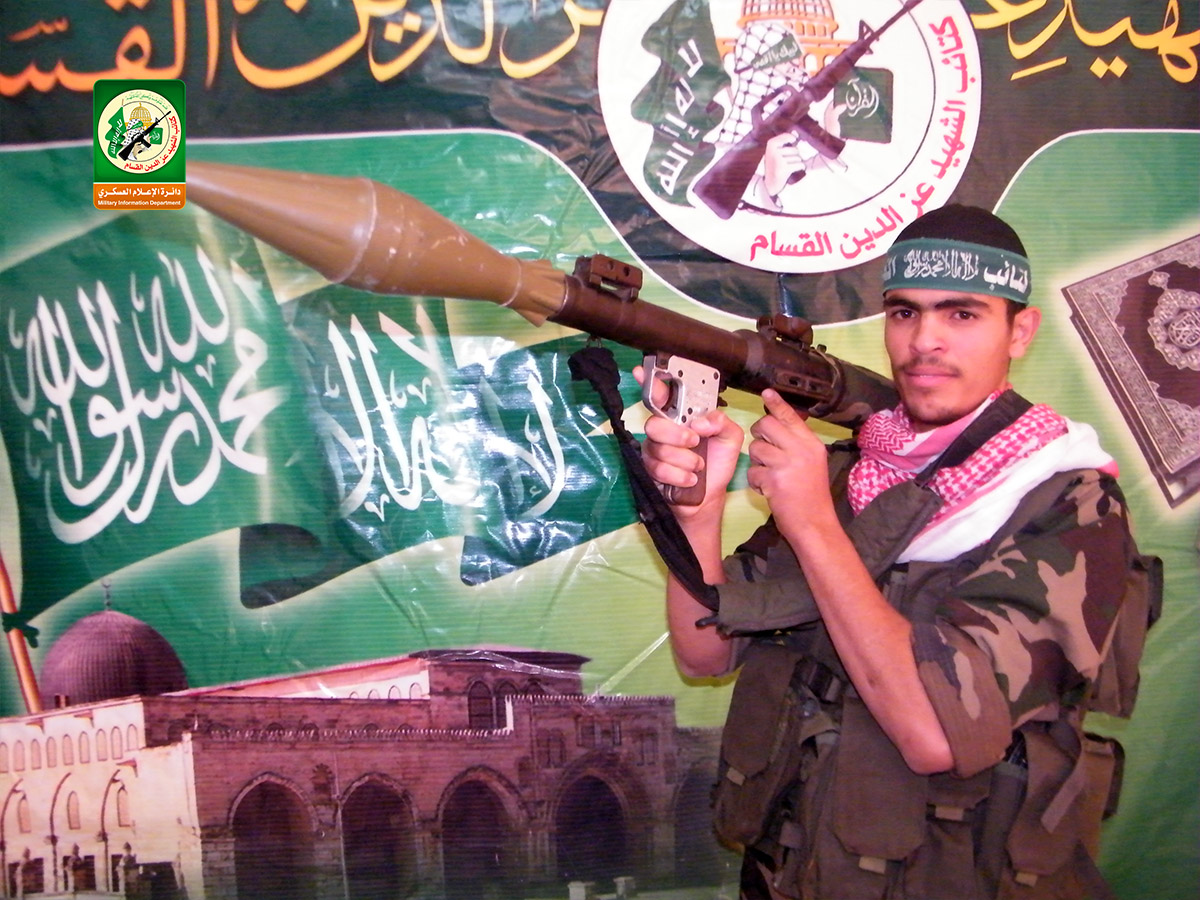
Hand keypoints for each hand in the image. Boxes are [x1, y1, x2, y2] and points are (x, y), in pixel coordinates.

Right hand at [634, 366, 743, 518]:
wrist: (709, 496)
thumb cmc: (717, 463)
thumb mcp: (730, 438)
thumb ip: (722, 421)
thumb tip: (700, 422)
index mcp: (681, 417)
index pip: (661, 395)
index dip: (649, 382)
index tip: (640, 371)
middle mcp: (664, 430)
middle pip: (654, 424)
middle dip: (676, 435)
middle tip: (694, 442)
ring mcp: (654, 450)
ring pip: (658, 449)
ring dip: (685, 460)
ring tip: (698, 466)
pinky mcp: (649, 470)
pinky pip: (658, 468)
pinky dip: (679, 476)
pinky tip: (690, 479)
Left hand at [746, 389, 831, 532]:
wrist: (815, 524)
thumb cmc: (812, 495)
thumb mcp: (813, 463)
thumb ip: (798, 444)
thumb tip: (781, 423)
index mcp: (812, 444)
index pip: (791, 416)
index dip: (777, 403)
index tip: (767, 393)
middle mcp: (801, 450)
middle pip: (766, 425)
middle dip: (758, 435)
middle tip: (764, 449)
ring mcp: (787, 464)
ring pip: (756, 448)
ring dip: (757, 462)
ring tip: (769, 475)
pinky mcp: (774, 480)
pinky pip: (752, 471)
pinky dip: (756, 481)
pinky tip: (768, 489)